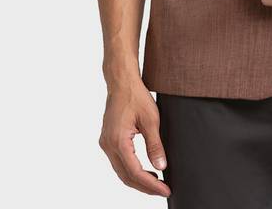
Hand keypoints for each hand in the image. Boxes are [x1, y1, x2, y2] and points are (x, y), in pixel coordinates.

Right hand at [98, 77, 170, 197]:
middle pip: (126, 176)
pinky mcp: (108, 140)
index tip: (165, 190)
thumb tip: (161, 167)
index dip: (151, 185)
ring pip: (121, 171)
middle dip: (145, 186)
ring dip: (138, 180)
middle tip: (163, 190)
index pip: (135, 172)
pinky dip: (131, 170)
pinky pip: (119, 162)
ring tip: (157, 183)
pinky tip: (145, 170)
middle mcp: (108, 145)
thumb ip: (155, 145)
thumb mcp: (151, 119)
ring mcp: (105, 143)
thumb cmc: (136, 96)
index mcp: (118, 141)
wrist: (122, 82)